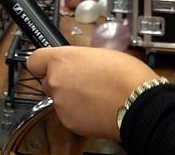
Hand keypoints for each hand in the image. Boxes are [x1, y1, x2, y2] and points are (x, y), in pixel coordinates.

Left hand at [25, 46, 158, 140]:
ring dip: (70, 98)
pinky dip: (78, 113)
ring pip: (58, 99)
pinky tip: (95, 108)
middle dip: (61, 82)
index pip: (34, 60)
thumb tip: (76, 63)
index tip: (48, 66)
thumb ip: (79, 59)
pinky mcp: (68, 121)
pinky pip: (68, 114)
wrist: (140, 104)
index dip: (43, 63)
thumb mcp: (100, 54)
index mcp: (62, 60)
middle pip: (47, 81)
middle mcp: (56, 81)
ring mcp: (61, 103)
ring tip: (94, 96)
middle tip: (81, 82)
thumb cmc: (127, 76)